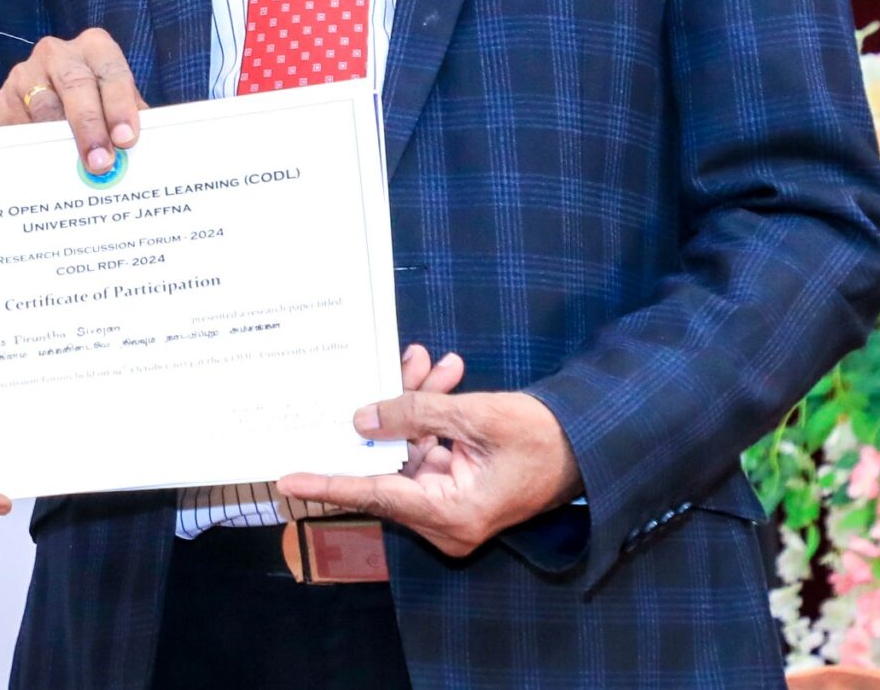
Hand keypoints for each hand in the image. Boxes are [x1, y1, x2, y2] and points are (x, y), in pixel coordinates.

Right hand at [0, 28, 144, 174]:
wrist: (51, 99)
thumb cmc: (97, 102)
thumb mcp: (116, 103)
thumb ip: (128, 121)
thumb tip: (136, 154)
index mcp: (94, 47)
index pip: (110, 72)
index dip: (119, 106)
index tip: (126, 138)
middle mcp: (58, 53)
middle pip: (76, 86)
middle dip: (90, 126)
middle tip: (101, 161)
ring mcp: (26, 73)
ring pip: (44, 106)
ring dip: (61, 140)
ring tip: (73, 166)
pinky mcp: (3, 98)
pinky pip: (17, 123)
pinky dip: (31, 145)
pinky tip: (45, 162)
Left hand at [277, 376, 580, 558]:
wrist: (591, 445)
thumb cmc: (544, 436)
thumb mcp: (477, 416)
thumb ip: (415, 414)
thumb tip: (361, 420)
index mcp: (450, 514)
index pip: (375, 495)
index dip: (329, 483)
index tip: (288, 479)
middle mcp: (445, 520)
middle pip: (393, 464)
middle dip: (393, 411)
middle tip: (402, 365)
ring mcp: (452, 505)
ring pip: (410, 450)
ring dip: (418, 404)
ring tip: (430, 360)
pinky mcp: (459, 488)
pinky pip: (430, 449)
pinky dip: (433, 416)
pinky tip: (443, 375)